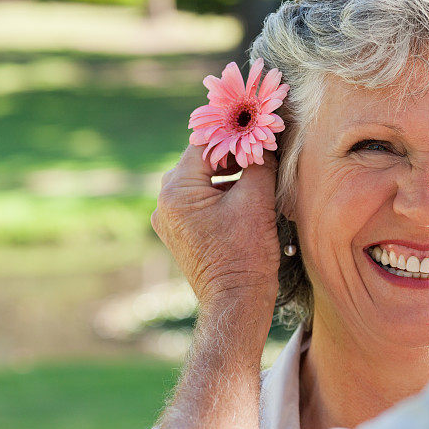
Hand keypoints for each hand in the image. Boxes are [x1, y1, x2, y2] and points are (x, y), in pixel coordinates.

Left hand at [151, 144, 279, 335]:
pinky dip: (219, 190)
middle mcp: (164, 203)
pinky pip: (198, 199)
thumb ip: (259, 162)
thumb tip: (264, 138)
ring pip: (199, 179)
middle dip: (230, 152)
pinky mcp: (179, 232)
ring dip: (226, 171)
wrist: (236, 302)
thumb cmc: (246, 254)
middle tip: (259, 147)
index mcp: (177, 191)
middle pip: (199, 160)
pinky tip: (244, 191)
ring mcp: (169, 219)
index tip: (255, 126)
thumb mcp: (256, 199)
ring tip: (256, 169)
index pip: (204, 144)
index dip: (232, 133)